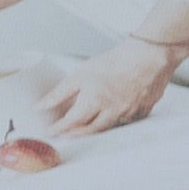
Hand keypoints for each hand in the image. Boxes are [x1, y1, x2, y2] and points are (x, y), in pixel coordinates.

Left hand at [33, 37, 184, 135]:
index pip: (71, 123)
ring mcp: (129, 113)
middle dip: (74, 134)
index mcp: (94, 102)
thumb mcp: (79, 75)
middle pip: (89, 130)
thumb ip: (58, 93)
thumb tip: (40, 106)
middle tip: (64, 133)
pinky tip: (109, 115)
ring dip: (94, 128)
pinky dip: (115, 121)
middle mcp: (112, 112)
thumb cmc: (114, 62)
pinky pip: (126, 122)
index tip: (50, 131)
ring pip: (108, 128)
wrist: (148, 55)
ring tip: (83, 125)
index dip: (59, 129)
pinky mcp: (143, 111)